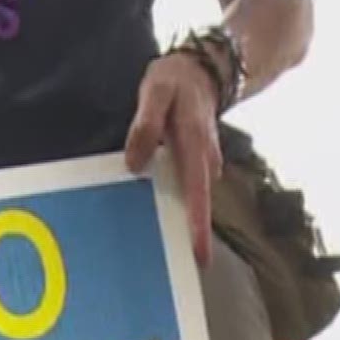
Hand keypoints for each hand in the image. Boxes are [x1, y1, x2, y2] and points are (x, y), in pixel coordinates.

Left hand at [124, 50, 224, 266]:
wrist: (202, 69)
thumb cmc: (176, 81)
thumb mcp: (155, 93)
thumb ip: (146, 126)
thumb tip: (135, 164)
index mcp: (195, 145)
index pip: (197, 192)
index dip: (197, 225)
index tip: (198, 255)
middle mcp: (204, 160)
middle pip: (197, 205)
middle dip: (190, 237)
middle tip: (180, 271)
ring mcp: (201, 163)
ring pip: (190, 199)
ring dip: (180, 223)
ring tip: (163, 254)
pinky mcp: (193, 163)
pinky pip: (183, 188)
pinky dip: (173, 202)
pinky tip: (155, 216)